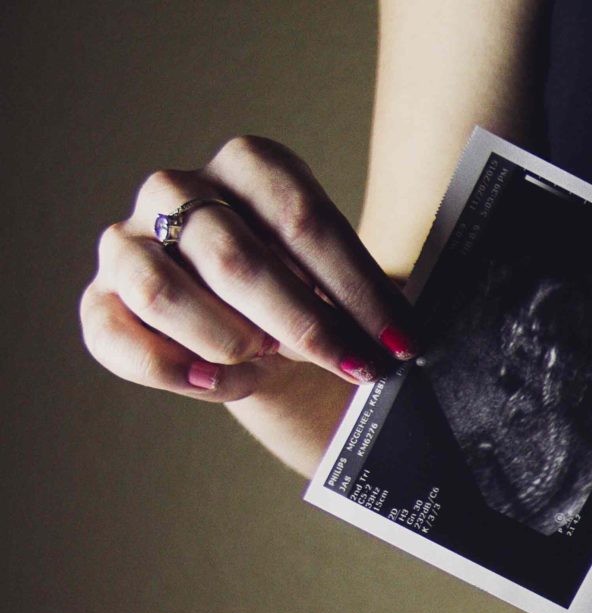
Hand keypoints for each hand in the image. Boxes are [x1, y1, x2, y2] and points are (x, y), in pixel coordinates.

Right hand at [79, 135, 414, 401]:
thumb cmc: (314, 295)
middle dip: (307, 327)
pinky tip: (227, 383)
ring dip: (230, 342)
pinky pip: (118, 338)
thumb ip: (371, 293)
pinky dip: (178, 371)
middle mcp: (177, 190)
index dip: (356, 288)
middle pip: (237, 261)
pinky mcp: (101, 300)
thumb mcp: (348, 280)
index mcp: (249, 165)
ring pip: (164, 294)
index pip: (303, 220)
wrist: (266, 330)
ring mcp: (128, 243)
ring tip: (270, 360)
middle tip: (357, 368)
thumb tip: (406, 333)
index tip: (400, 341)